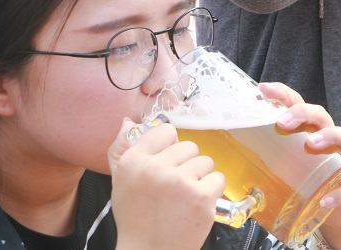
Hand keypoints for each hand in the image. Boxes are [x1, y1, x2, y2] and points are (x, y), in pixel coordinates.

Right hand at [109, 119, 223, 249]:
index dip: (171, 148)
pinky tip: (195, 206)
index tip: (167, 164)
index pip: (166, 131)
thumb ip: (124, 151)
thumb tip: (128, 122)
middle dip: (187, 165)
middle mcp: (154, 168)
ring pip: (206, 162)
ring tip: (184, 198)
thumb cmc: (137, 219)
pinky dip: (212, 192)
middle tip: (174, 189)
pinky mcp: (200, 196)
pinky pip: (218, 178)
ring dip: (200, 178)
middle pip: (189, 146)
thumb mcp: (122, 183)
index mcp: (133, 162)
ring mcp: (179, 182)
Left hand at [258, 82, 340, 240]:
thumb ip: (266, 175)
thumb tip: (231, 182)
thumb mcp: (291, 176)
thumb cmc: (315, 187)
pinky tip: (326, 199)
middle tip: (284, 121)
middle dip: (302, 113)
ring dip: (327, 136)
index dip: (282, 95)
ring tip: (312, 143)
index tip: (263, 88)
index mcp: (311, 134)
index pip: (297, 106)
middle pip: (321, 115)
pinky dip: (340, 191)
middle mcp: (332, 140)